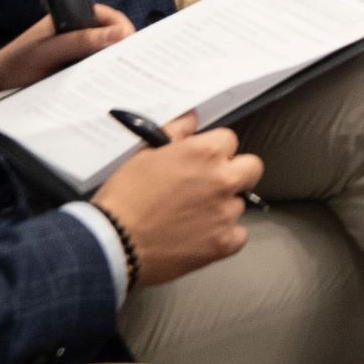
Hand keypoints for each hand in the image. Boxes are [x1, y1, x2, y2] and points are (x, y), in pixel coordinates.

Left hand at [0, 4, 138, 91]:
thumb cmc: (18, 62)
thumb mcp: (49, 51)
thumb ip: (81, 41)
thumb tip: (119, 34)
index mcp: (74, 17)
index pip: (110, 18)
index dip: (124, 30)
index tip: (133, 47)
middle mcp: (81, 31)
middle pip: (113, 36)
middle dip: (123, 49)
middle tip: (132, 66)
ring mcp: (80, 49)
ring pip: (108, 53)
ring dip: (115, 63)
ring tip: (124, 77)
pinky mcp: (79, 67)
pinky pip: (98, 68)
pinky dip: (105, 75)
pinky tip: (109, 85)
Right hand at [91, 116, 260, 286]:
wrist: (112, 244)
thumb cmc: (124, 198)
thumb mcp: (143, 155)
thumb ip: (175, 133)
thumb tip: (192, 119)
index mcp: (206, 153)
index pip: (229, 141)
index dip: (214, 152)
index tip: (200, 163)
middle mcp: (223, 179)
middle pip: (251, 168)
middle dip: (235, 173)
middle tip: (209, 187)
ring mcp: (226, 212)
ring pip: (240, 204)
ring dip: (223, 208)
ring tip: (192, 218)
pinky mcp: (224, 243)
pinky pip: (238, 235)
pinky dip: (223, 237)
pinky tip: (200, 238)